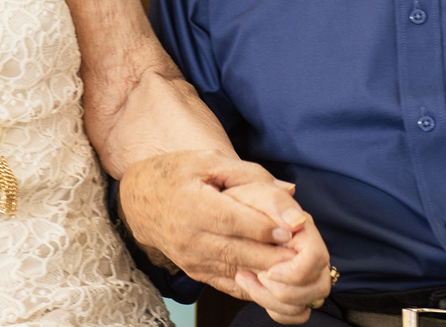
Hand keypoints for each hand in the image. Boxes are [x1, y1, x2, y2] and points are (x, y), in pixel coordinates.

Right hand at [118, 151, 326, 321]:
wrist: (140, 202)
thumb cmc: (177, 175)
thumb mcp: (208, 161)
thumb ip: (250, 175)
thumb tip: (289, 192)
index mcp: (191, 205)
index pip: (232, 220)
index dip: (265, 226)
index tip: (294, 227)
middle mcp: (189, 237)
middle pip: (238, 251)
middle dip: (275, 254)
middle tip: (305, 251)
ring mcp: (191, 260)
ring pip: (236, 271)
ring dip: (270, 273)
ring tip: (298, 266)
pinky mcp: (196, 273)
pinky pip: (229, 284)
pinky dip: (255, 285)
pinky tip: (277, 278)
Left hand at [224, 182, 331, 323]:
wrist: (225, 214)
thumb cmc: (240, 203)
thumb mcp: (253, 194)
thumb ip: (276, 203)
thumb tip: (297, 220)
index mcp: (303, 230)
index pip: (316, 258)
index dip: (295, 271)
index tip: (269, 271)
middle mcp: (307, 253)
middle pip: (318, 286)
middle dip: (284, 291)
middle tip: (256, 276)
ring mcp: (300, 273)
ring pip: (305, 304)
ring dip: (274, 300)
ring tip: (245, 277)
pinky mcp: (288, 288)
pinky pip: (295, 313)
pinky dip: (276, 310)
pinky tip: (253, 289)